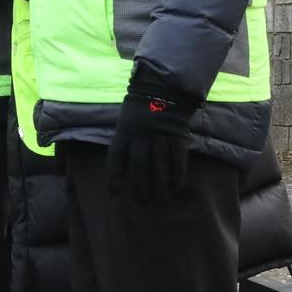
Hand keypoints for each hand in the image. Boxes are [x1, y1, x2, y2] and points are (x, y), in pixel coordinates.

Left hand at [107, 79, 197, 202]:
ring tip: (157, 198)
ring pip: (159, 166)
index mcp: (125, 130)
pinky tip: (173, 187)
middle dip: (139, 185)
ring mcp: (160, 137)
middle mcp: (141, 135)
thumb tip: (123, 165)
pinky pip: (177, 160)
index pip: (117, 156)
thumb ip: (125, 140)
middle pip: (139, 165)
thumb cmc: (140, 107)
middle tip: (140, 202)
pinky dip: (176, 175)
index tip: (114, 191)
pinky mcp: (177, 138)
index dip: (115, 174)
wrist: (165, 89)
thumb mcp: (125, 120)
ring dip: (158, 185)